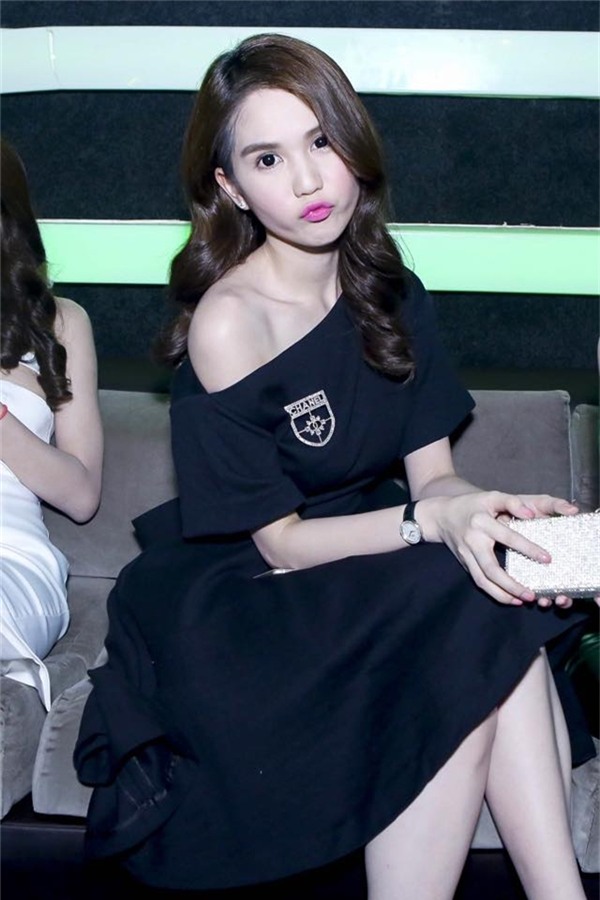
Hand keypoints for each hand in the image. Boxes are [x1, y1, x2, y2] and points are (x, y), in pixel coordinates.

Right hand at [418, 492, 578, 606]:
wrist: (440, 516)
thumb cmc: (471, 505)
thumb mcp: (491, 496)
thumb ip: (512, 502)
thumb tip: (531, 514)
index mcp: (481, 522)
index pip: (507, 537)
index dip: (527, 548)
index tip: (547, 559)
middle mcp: (473, 541)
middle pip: (491, 569)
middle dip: (512, 584)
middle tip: (532, 595)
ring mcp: (466, 555)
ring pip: (483, 581)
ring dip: (502, 594)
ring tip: (523, 600)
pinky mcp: (464, 564)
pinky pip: (479, 581)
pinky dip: (494, 593)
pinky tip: (510, 598)